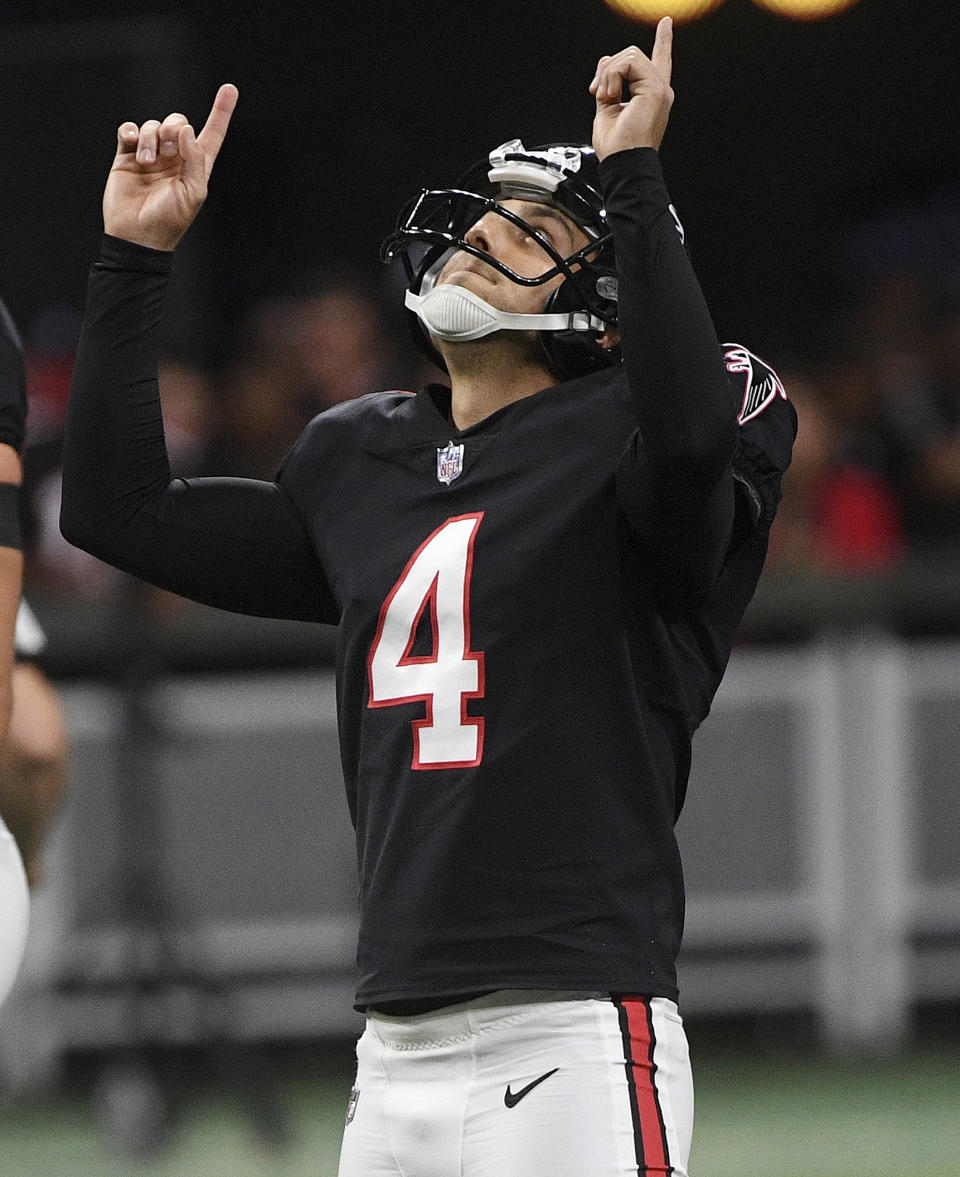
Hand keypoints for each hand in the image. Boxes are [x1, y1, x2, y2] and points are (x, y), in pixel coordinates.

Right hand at [102, 83, 238, 251]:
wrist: (136, 236)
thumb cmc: (169, 220)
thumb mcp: (193, 193)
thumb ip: (195, 160)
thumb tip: (187, 129)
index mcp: (195, 166)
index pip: (212, 134)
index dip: (221, 112)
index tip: (230, 89)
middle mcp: (174, 158)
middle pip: (178, 122)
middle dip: (174, 126)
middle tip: (169, 147)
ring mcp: (151, 155)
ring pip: (153, 126)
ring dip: (150, 138)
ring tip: (146, 162)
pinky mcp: (127, 156)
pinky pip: (129, 130)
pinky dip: (131, 132)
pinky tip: (131, 144)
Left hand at [589, 18, 673, 160]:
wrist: (622, 163)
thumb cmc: (617, 148)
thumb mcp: (607, 110)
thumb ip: (609, 86)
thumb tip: (605, 64)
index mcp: (650, 96)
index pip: (659, 62)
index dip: (663, 41)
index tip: (666, 24)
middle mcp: (659, 90)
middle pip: (631, 55)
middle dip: (607, 69)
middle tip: (597, 93)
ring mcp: (659, 88)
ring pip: (628, 55)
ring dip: (607, 74)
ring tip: (604, 97)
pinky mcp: (654, 88)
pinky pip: (628, 62)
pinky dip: (611, 76)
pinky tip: (609, 95)